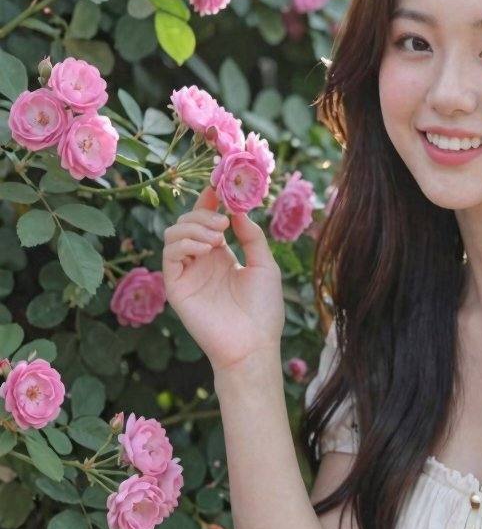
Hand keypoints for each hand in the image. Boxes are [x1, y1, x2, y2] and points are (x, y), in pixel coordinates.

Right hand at [161, 185, 284, 372]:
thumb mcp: (265, 265)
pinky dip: (185, 244)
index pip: (208, 218)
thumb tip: (237, 209)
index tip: (218, 183)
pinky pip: (169, 255)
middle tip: (223, 221)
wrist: (253, 344)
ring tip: (218, 238)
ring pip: (174, 233)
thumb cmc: (263, 310)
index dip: (210, 199)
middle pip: (188, 221)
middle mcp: (202, 261)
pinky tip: (205, 249)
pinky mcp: (176, 286)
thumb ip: (252, 236)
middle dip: (203, 213)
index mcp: (222, 255)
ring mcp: (187, 273)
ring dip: (194, 227)